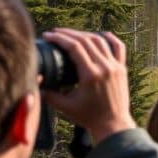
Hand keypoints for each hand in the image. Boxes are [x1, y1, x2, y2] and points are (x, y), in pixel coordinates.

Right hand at [41, 29, 135, 144]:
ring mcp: (116, 66)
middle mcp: (105, 67)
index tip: (48, 35)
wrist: (113, 124)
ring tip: (71, 34)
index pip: (74, 47)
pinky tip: (101, 34)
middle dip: (68, 33)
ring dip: (84, 34)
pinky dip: (110, 38)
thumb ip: (48, 93)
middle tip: (55, 32)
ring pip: (100, 41)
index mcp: (90, 74)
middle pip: (86, 40)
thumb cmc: (88, 117)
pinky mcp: (122, 68)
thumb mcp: (64, 106)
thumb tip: (35, 79)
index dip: (59, 38)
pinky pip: (119, 48)